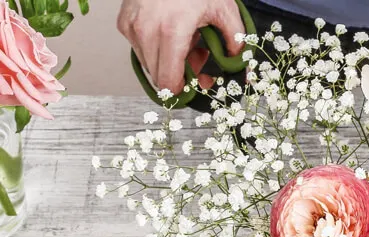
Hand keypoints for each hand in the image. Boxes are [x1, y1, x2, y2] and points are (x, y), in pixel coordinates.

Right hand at [117, 0, 244, 92]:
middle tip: (199, 57)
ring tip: (187, 41)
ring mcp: (132, 27)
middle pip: (159, 76)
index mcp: (172, 31)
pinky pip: (140, 49)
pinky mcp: (124, 23)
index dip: (183, 90)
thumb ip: (235, 40)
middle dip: (180, 75)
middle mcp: (147, 31)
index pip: (168, 81)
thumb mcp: (224, 9)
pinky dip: (156, 47)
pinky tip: (171, 32)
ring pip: (149, 64)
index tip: (196, 84)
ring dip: (168, 61)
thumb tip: (239, 63)